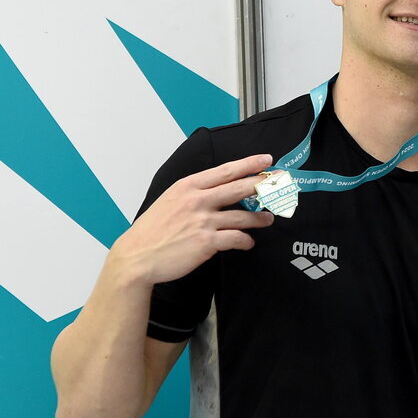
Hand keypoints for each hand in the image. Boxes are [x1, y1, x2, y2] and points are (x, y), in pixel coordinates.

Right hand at [111, 154, 276, 284]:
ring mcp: (203, 221)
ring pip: (243, 215)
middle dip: (264, 184)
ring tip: (268, 219)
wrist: (136, 257)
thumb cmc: (152, 230)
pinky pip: (237, 238)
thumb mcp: (170, 200)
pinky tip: (248, 242)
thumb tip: (218, 190)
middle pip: (240, 187)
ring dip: (260, 218)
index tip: (266, 160)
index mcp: (188, 186)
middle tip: (279, 183)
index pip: (226, 170)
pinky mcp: (207, 242)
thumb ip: (194, 193)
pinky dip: (246, 241)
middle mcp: (197, 200)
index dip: (249, 164)